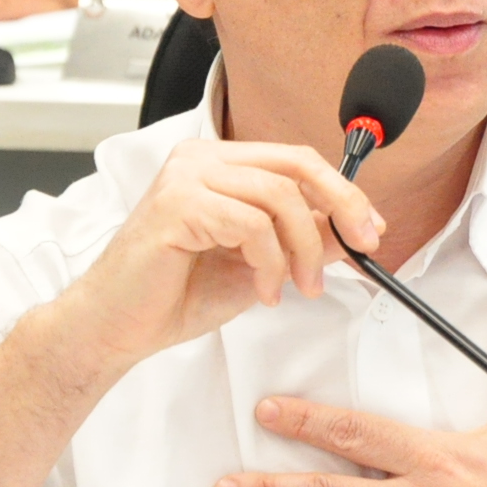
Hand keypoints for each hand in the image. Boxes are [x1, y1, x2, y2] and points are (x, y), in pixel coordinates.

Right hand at [52, 139, 385, 384]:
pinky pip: (251, 225)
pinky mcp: (176, 205)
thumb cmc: (173, 295)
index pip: (295, 160)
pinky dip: (270, 264)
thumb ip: (299, 242)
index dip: (343, 192)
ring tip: (299, 287)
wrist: (115, 327)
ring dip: (303, 249)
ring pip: (279, 197)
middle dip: (341, 207)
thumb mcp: (257, 265)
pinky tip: (263, 292)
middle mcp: (200, 159)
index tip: (370, 229)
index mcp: (217, 163)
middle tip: (362, 248)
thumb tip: (349, 230)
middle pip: (295, 165)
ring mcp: (185, 177)